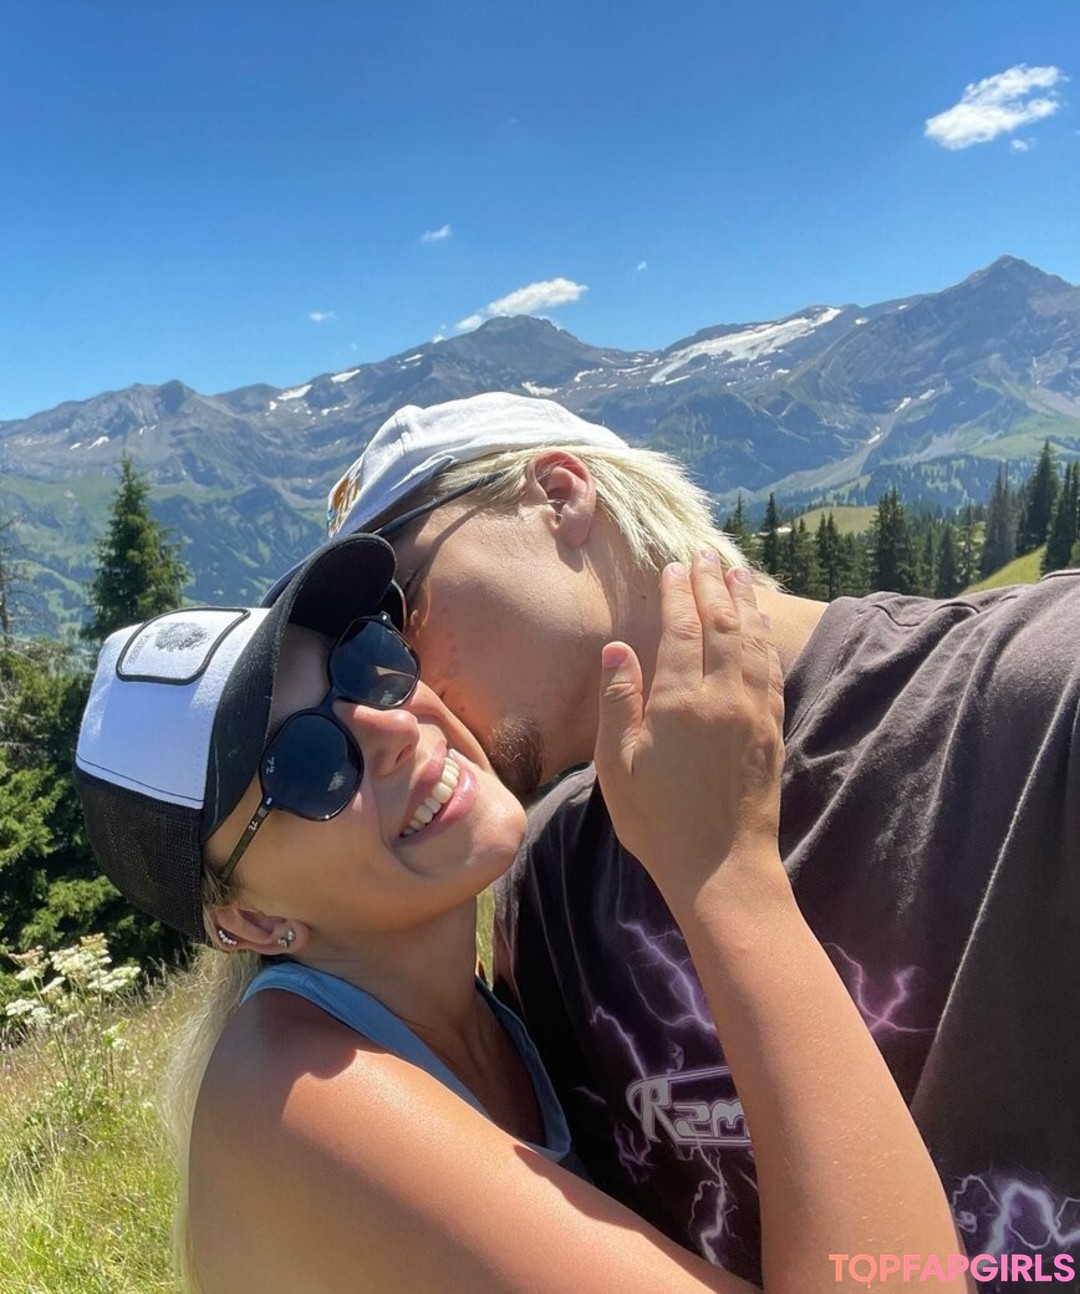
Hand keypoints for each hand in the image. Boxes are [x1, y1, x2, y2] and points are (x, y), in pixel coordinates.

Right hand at [593, 554, 785, 902]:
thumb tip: (617, 648)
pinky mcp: (771, 730)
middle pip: (723, 623)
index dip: (677, 594)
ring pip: (753, 640)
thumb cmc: (658, 822)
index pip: (682, 630)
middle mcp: (723, 697)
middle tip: (704, 555)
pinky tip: (759, 627)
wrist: (721, 868)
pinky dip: (764, 638)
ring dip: (744, 601)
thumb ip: (618, 703)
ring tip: (737, 573)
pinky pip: (771, 669)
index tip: (671, 568)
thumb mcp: (617, 767)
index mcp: (680, 702)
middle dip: (713, 584)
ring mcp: (754, 712)